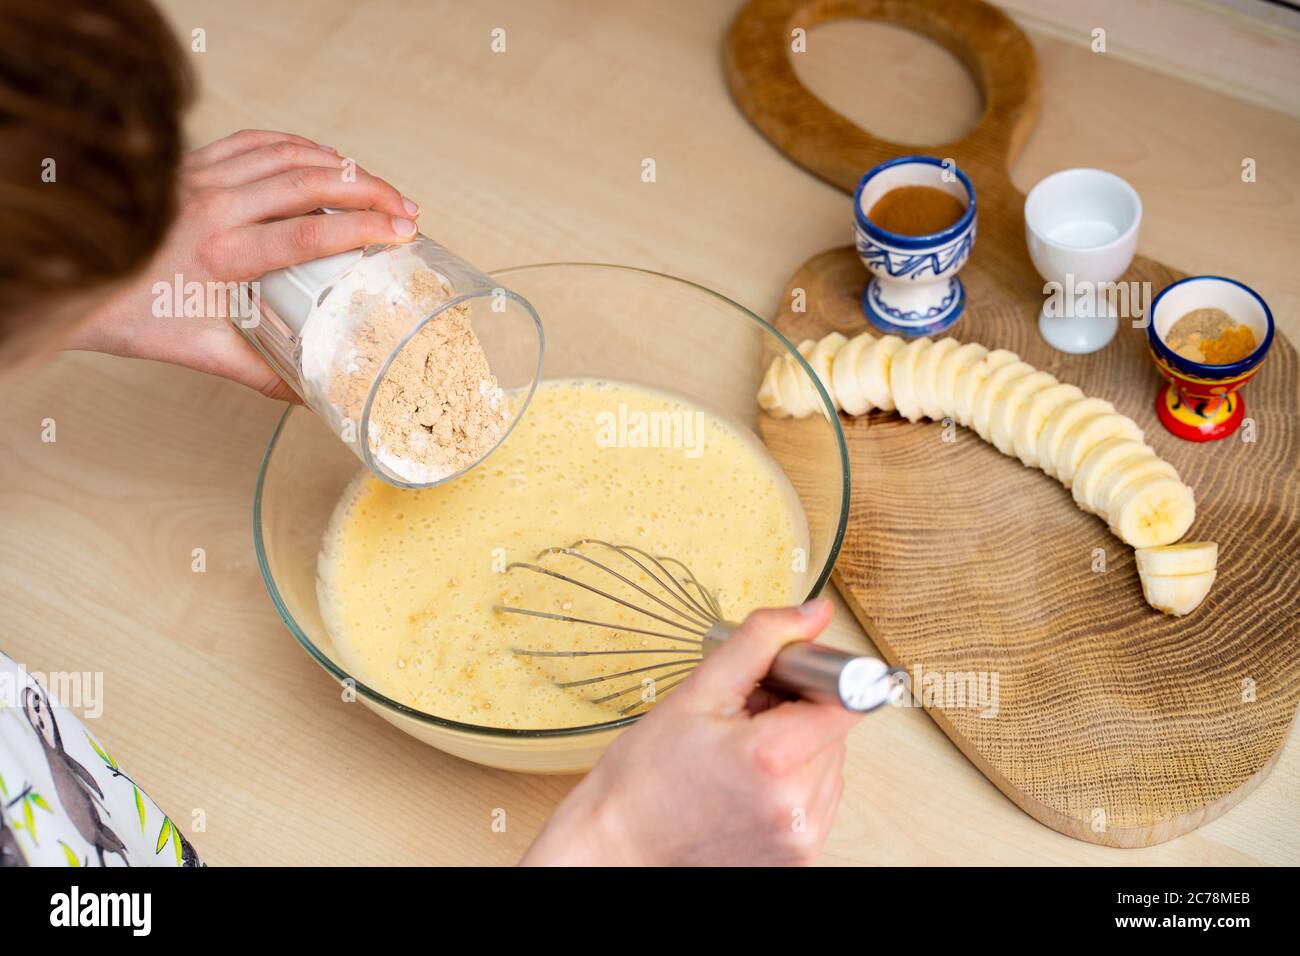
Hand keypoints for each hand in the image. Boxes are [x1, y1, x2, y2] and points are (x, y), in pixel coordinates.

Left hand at [65, 129, 420, 400]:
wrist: (72, 278)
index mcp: (220, 255)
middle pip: (307, 182)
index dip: (362, 229)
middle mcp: (213, 207)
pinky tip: (325, 158)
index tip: (403, 233)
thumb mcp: (198, 351)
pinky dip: (298, 145)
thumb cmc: (129, 314)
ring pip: (286, 154)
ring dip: (341, 166)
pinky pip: (255, 143)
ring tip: (380, 186)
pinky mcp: (192, 166)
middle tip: (408, 209)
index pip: (306, 233)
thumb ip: (260, 373)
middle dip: (368, 190)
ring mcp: (201, 178)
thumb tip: (313, 396)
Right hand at [520, 598, 861, 865]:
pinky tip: (747, 781)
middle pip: (835, 730)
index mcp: (774, 760)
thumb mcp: (696, 693)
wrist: (617, 849)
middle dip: (797, 711)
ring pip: (828, 764)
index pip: (848, 699)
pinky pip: (817, 798)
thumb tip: (811, 614)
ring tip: (740, 752)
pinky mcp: (799, 858)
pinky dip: (792, 782)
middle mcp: (797, 807)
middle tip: (743, 715)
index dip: (820, 677)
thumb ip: (760, 642)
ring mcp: (801, 838)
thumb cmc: (643, 781)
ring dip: (796, 748)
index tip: (791, 677)